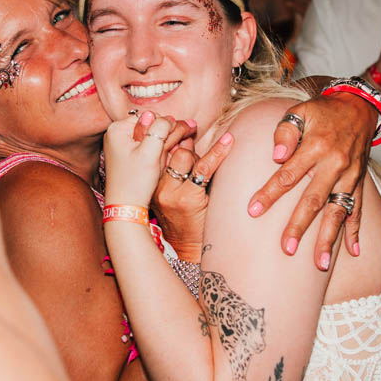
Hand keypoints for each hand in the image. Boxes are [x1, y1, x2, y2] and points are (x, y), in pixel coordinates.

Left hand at [103, 111, 193, 206]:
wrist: (125, 207)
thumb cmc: (136, 182)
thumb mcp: (151, 153)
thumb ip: (158, 129)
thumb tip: (164, 116)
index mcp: (117, 128)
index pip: (150, 116)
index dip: (164, 128)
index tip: (173, 143)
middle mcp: (115, 133)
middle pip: (148, 125)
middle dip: (162, 136)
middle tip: (173, 149)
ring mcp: (118, 144)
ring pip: (148, 136)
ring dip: (160, 145)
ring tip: (162, 159)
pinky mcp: (124, 154)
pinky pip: (144, 146)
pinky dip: (153, 152)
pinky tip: (156, 164)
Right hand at [151, 132, 234, 260]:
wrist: (190, 250)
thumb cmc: (185, 220)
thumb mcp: (173, 192)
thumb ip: (175, 166)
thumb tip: (185, 135)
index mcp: (150, 184)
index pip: (160, 150)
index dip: (173, 139)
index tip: (183, 130)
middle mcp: (157, 187)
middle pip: (174, 152)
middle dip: (189, 149)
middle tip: (198, 156)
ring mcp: (171, 193)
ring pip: (186, 157)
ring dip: (201, 158)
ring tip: (208, 172)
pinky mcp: (188, 198)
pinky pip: (204, 168)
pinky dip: (218, 152)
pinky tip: (229, 141)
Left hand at [248, 93, 375, 269]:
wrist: (359, 107)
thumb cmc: (323, 111)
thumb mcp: (300, 111)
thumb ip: (285, 132)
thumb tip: (276, 156)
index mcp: (316, 146)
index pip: (289, 175)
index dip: (270, 193)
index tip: (253, 211)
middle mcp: (335, 164)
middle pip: (314, 200)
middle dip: (299, 226)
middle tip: (286, 248)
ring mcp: (349, 176)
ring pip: (338, 211)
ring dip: (328, 239)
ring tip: (319, 264)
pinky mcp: (359, 182)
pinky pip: (359, 209)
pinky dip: (356, 231)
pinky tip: (354, 252)